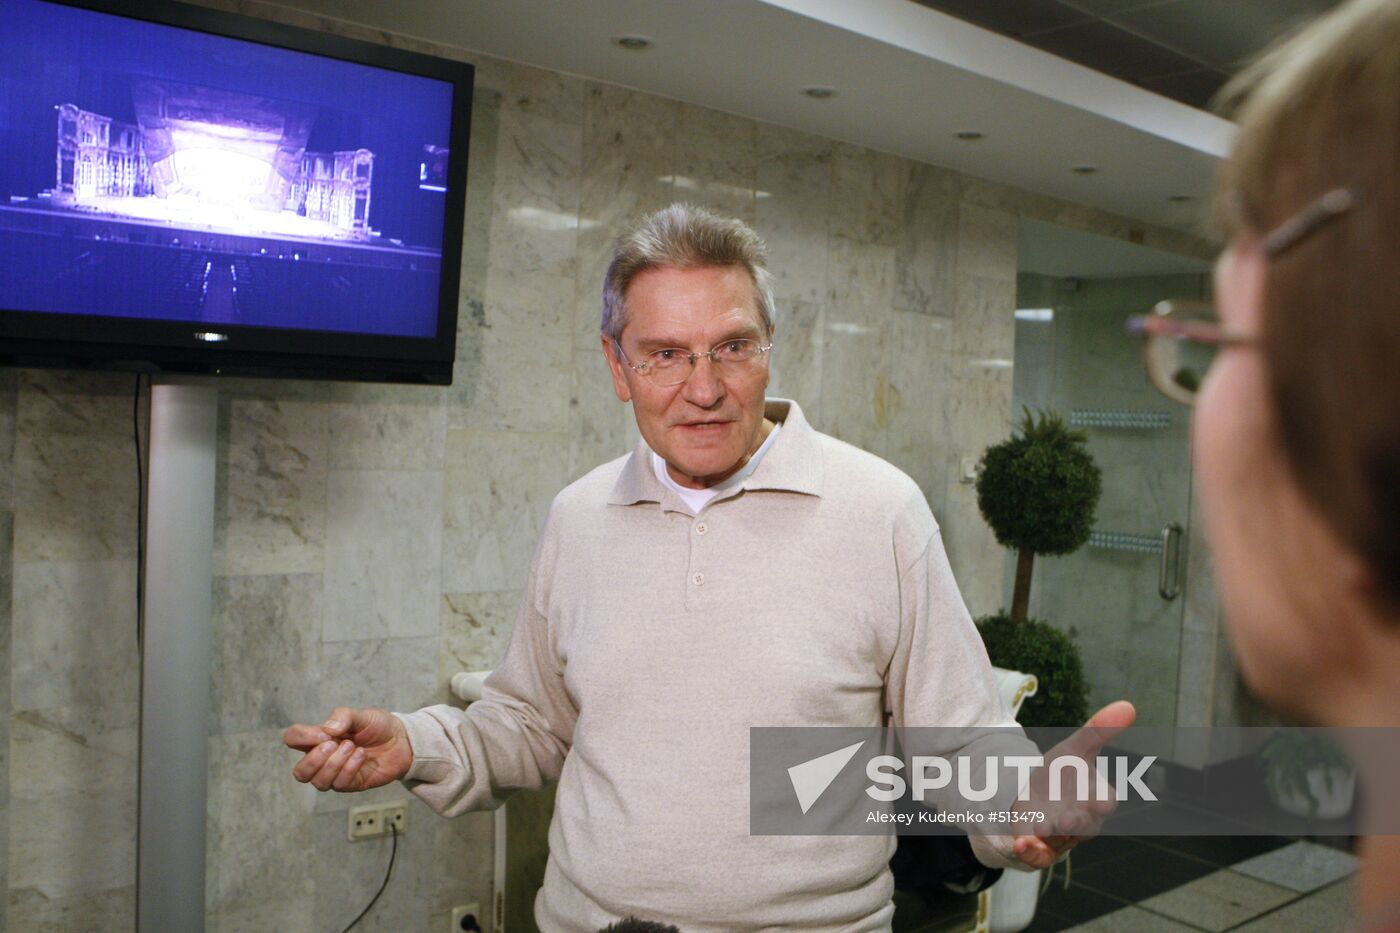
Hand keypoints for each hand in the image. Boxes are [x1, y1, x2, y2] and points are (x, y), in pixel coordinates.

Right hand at [283, 707, 413, 791]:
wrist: (403, 740)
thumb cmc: (378, 726)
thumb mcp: (362, 715)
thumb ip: (343, 717)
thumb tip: (327, 730)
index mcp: (319, 738)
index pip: (293, 739)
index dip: (302, 737)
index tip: (323, 733)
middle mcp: (323, 758)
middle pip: (300, 772)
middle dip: (314, 760)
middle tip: (335, 743)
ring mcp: (336, 773)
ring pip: (318, 782)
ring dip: (334, 765)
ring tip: (352, 747)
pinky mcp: (351, 783)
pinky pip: (339, 784)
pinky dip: (349, 769)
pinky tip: (361, 756)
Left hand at [1011, 700, 1135, 868]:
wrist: (1031, 795)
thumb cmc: (1062, 774)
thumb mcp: (1075, 748)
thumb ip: (1098, 730)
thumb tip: (1129, 705)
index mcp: (1094, 796)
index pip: (1104, 800)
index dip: (1102, 801)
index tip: (1101, 800)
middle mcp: (1081, 820)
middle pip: (1084, 825)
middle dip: (1077, 822)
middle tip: (1067, 818)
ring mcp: (1060, 836)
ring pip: (1060, 842)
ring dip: (1051, 836)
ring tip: (1041, 828)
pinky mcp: (1039, 847)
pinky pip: (1038, 856)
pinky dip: (1031, 853)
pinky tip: (1021, 844)